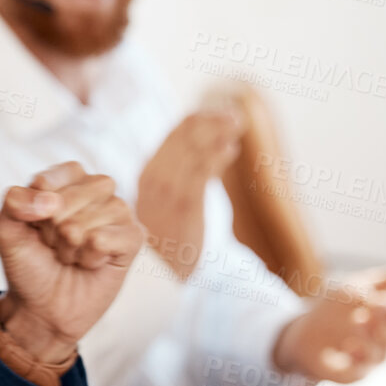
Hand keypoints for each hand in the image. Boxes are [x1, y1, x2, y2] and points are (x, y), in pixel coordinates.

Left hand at [0, 161, 145, 376]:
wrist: (43, 307)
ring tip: (72, 256)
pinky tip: (90, 263)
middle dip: (53, 231)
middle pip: (69, 200)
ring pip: (87, 222)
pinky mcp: (133, 236)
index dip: (34, 212)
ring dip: (70, 247)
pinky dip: (89, 257)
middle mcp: (95, 188)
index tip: (35, 228)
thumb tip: (48, 201)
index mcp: (66, 178)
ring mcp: (118, 211)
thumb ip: (12, 204)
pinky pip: (104, 239)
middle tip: (56, 246)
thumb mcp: (5, 232)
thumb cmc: (29, 265)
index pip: (46, 181)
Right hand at [136, 105, 243, 279]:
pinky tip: (231, 149)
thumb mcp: (173, 196)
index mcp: (148, 174)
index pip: (173, 134)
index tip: (221, 113)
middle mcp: (153, 180)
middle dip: (211, 122)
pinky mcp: (184, 206)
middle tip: (235, 116)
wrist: (182, 272)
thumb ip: (184, 168)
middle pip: (182, 138)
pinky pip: (200, 173)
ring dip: (216, 134)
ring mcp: (167, 193)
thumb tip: (208, 135)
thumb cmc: (183, 231)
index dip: (199, 119)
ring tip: (237, 127)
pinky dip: (216, 157)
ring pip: (192, 151)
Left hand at [273, 262, 385, 382]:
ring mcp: (372, 359)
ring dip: (375, 333)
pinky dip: (358, 350)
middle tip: (378, 303)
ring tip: (359, 317)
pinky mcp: (354, 372)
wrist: (302, 334)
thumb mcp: (363, 286)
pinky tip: (349, 342)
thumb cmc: (335, 311)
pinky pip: (365, 366)